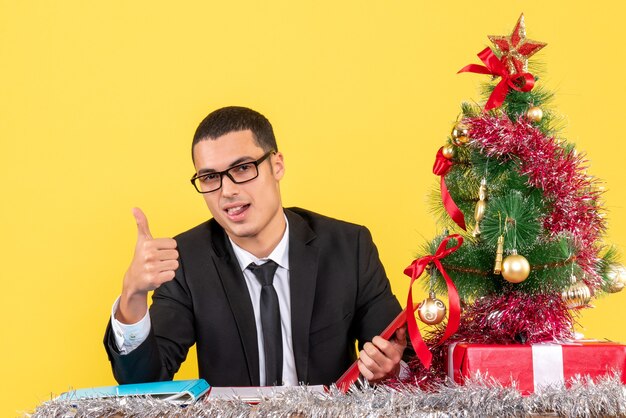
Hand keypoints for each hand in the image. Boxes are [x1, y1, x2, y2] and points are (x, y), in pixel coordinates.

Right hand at [116, 208, 178, 323]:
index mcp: (148, 244)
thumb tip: (135, 208)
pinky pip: (172, 274)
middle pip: (175, 254)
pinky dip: (167, 276)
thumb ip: (142, 223)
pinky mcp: (154, 279)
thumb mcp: (142, 239)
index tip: (157, 251)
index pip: (173, 244)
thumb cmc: (141, 256)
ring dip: (168, 267)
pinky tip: (158, 275)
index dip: (167, 248)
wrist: (134, 279)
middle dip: (168, 258)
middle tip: (157, 261)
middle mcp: (148, 255)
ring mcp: (151, 268)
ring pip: (175, 264)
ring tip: (158, 268)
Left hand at [357, 326, 406, 382]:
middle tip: (368, 345)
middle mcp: (389, 366)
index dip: (377, 340)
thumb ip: (400, 334)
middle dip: (367, 346)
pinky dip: (360, 363)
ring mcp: (380, 373)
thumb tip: (401, 325)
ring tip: (365, 352)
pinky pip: (362, 370)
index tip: (375, 339)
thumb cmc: (394, 356)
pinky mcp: (373, 378)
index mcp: (396, 356)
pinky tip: (363, 360)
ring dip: (363, 354)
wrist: (392, 372)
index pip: (384, 345)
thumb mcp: (399, 345)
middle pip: (373, 353)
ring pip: (367, 361)